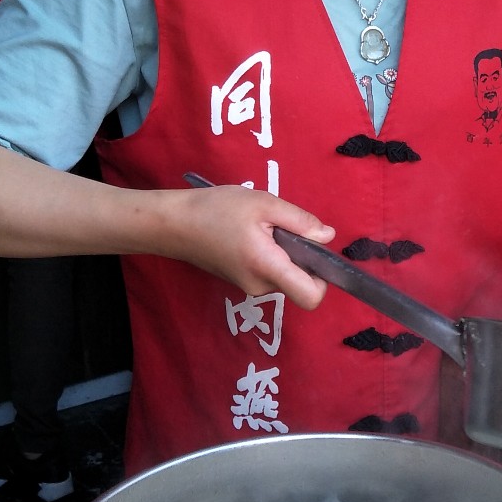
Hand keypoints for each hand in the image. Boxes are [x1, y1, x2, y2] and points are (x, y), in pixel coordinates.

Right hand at [155, 187, 334, 308]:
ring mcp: (249, 287)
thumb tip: (327, 237)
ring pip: (283, 275)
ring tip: (260, 227)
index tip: (314, 253)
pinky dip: (269, 255)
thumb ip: (299, 221)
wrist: (174, 224)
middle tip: (278, 227)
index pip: (311, 297)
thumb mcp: (263, 203)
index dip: (323, 280)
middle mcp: (260, 286)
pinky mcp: (241, 282)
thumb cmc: (216, 210)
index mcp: (267, 267)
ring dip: (283, 252)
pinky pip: (269, 272)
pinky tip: (249, 234)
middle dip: (299, 256)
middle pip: (298, 282)